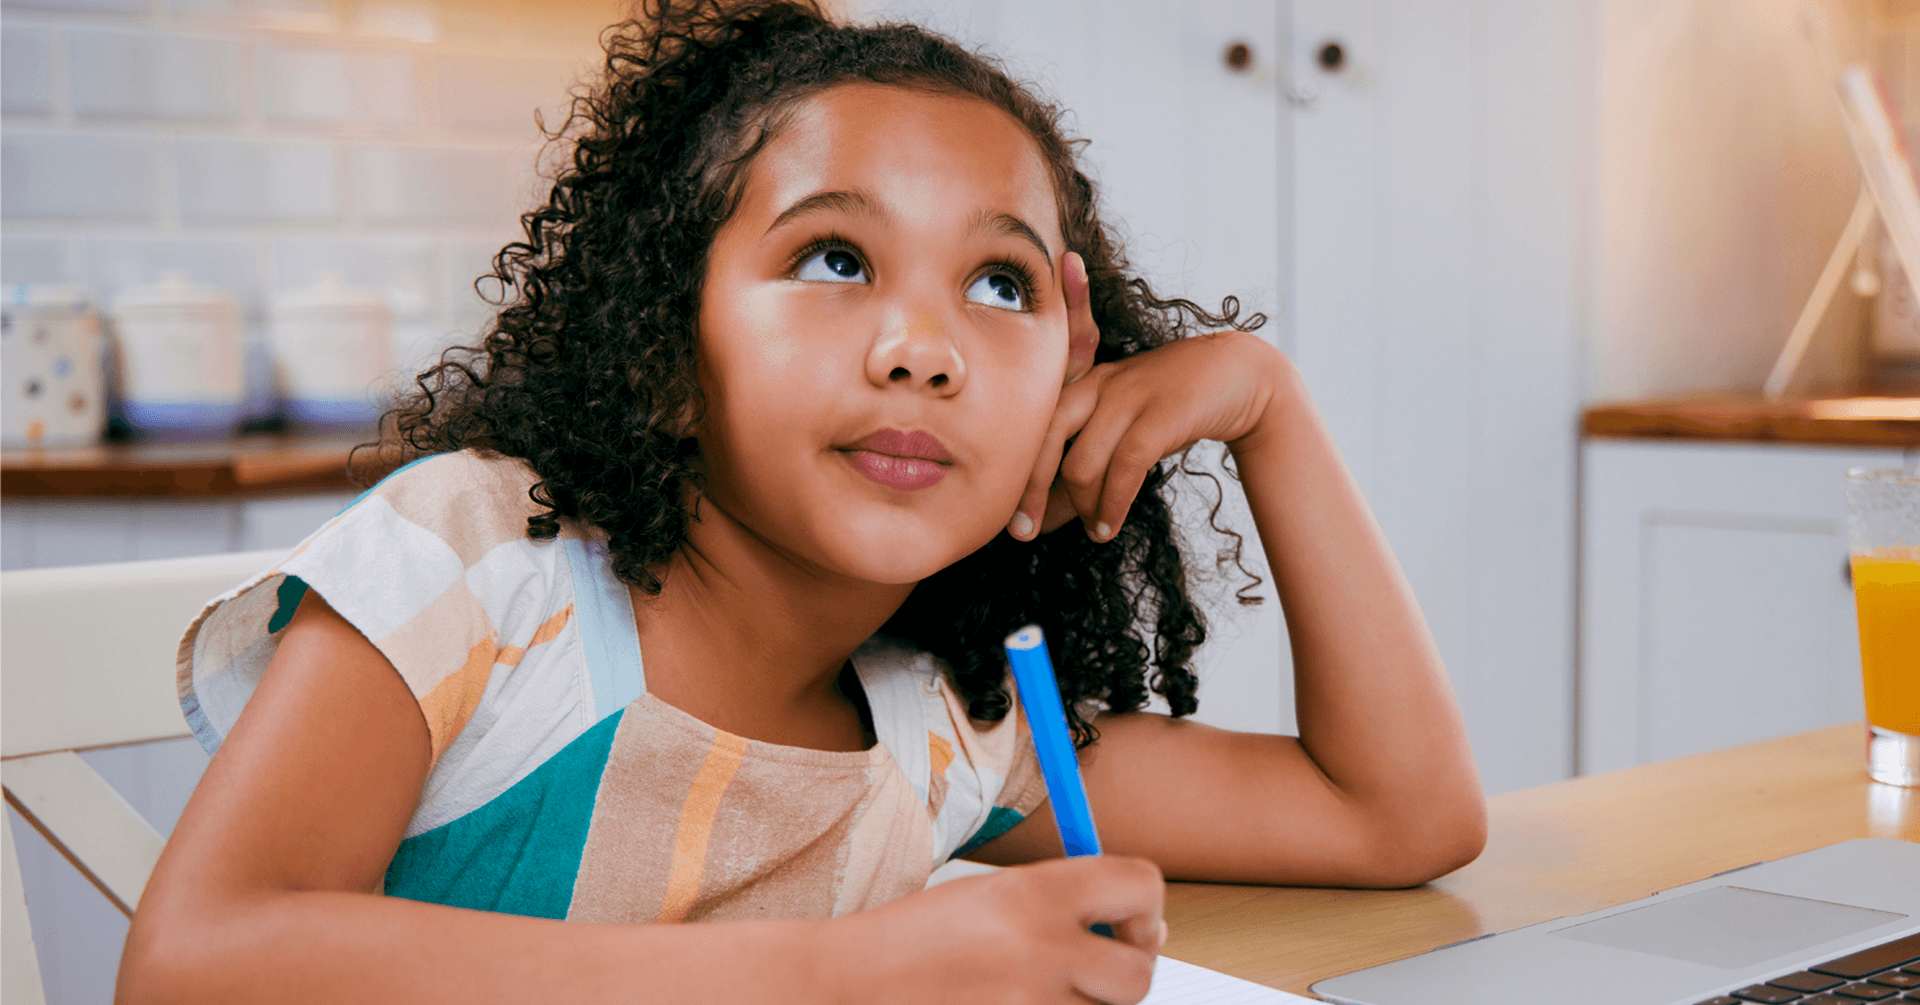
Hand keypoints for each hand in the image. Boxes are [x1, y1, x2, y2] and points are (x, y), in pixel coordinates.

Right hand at [825, 855, 1166, 1003]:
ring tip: (1032, 987)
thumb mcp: (990, 892)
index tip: (1130, 921)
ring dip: (1082, 1002)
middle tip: (1094, 966)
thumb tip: (1145, 925)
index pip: (1143, 886)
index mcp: (1034, 892)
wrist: (854, 984)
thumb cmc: (917, 938)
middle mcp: (1040, 947)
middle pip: (1140, 973)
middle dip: (1125, 972)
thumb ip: (1063, 900)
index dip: (1146, 908)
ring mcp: (1031, 1004)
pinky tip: (1011, 1002)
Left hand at [1009, 253, 1284, 542]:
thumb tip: (1045, 516)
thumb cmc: (1172, 407)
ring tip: (1094, 531)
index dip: (1019, 477)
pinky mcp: (1163, 413)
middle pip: (1046, 439)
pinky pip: (1125, 465)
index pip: (1033, 430)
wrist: (1239, 374)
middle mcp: (1099, 384)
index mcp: (1082, 385)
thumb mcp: (1122, 430)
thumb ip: (1086, 466)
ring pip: (1084, 461)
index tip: (1010, 521)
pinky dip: (1113, 503)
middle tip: (1025, 532)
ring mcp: (1131, 396)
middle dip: (1031, 490)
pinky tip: (1110, 525)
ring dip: (1084, 507)